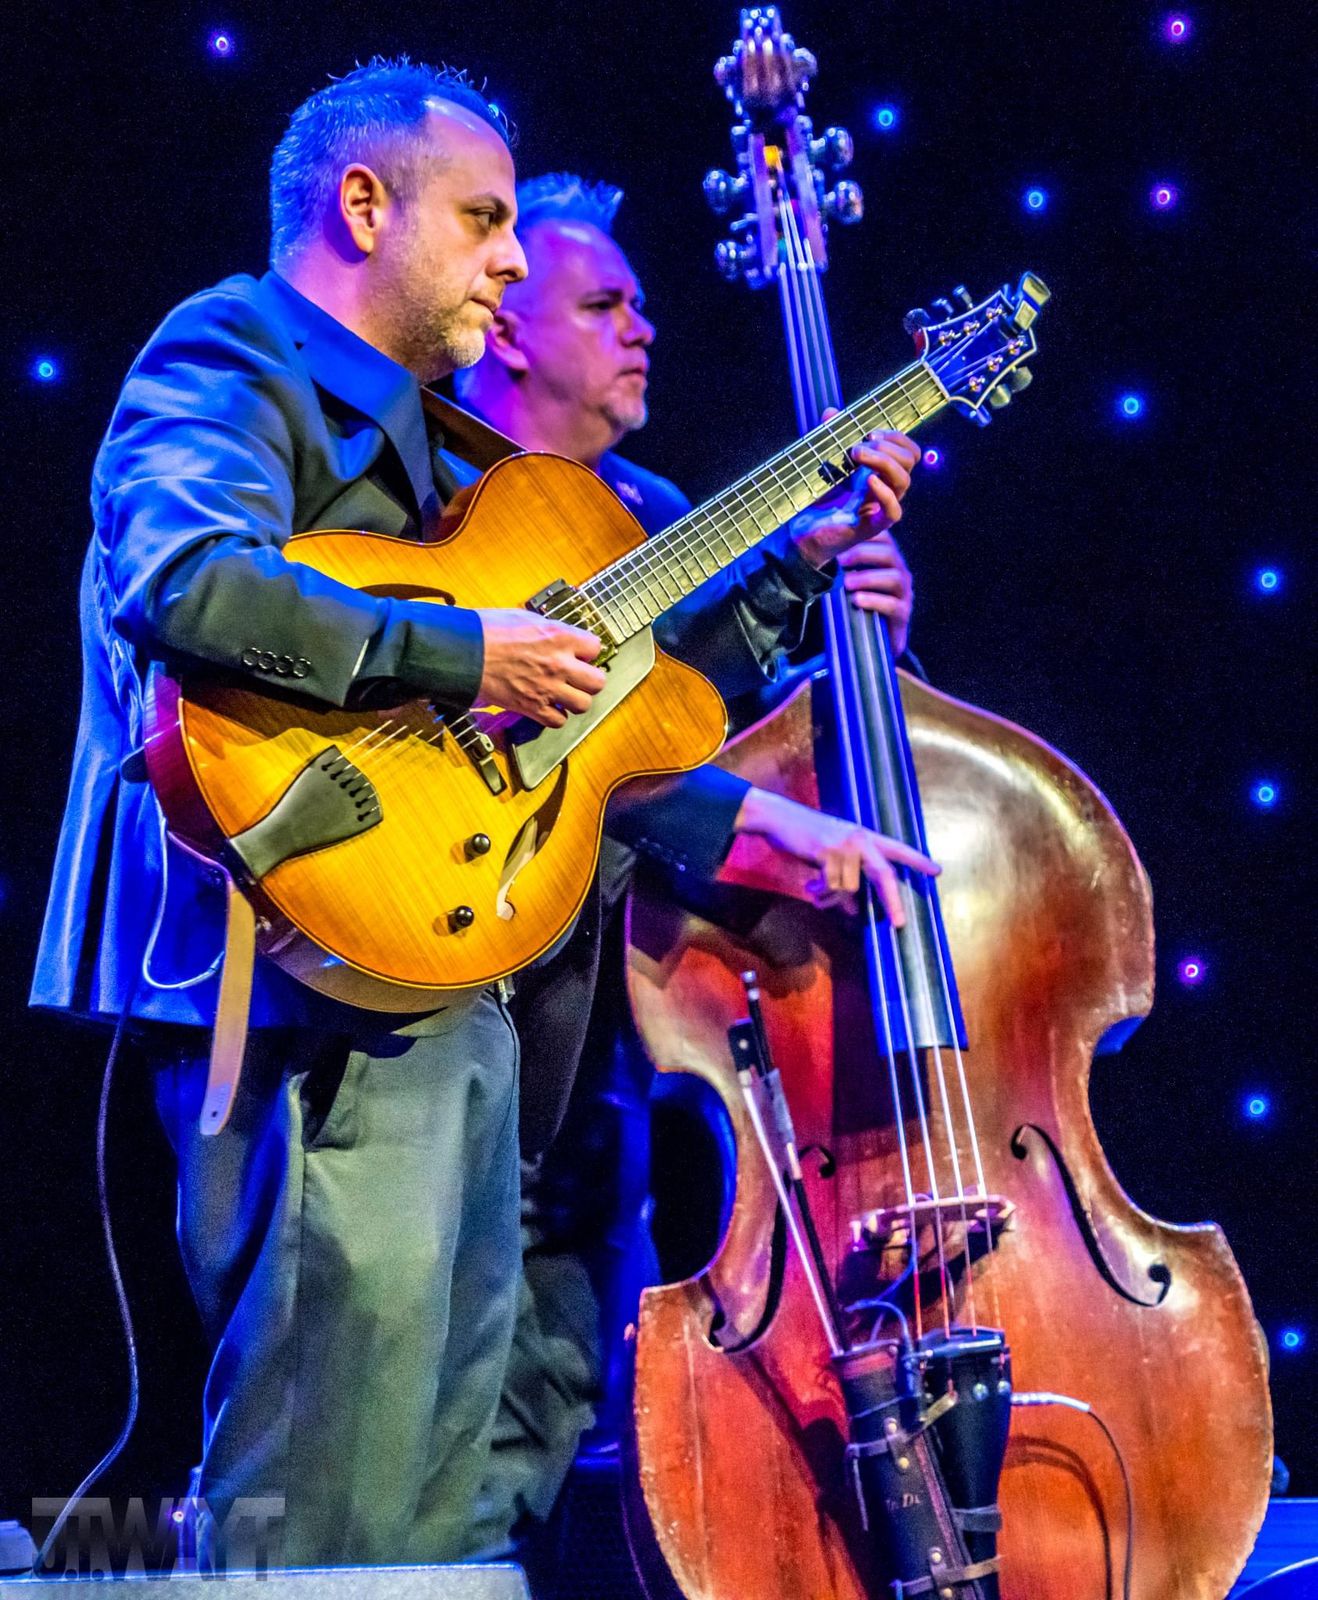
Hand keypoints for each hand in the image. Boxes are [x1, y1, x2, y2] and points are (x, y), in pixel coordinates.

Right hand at [475, 610, 605, 727]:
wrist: (465, 652)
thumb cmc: (487, 631)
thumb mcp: (525, 617)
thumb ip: (550, 631)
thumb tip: (559, 637)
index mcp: (560, 637)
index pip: (596, 648)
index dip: (588, 652)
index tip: (581, 654)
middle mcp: (559, 664)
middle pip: (597, 682)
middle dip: (589, 680)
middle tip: (579, 677)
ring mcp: (547, 688)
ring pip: (583, 704)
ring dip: (575, 700)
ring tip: (565, 694)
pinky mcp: (532, 707)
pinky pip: (558, 721)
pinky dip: (555, 716)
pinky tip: (549, 706)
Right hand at [734, 787, 938, 924]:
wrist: (778, 818)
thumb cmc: (805, 835)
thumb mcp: (831, 854)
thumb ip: (847, 876)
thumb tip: (853, 909)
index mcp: (864, 837)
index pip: (897, 849)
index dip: (917, 861)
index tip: (936, 871)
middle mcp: (859, 839)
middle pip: (884, 875)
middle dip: (892, 902)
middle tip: (898, 924)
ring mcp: (843, 846)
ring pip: (849, 888)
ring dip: (833, 897)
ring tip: (817, 891)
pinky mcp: (826, 853)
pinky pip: (831, 886)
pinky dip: (822, 893)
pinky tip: (811, 887)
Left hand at [791, 423, 920, 569]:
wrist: (802, 531)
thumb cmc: (817, 498)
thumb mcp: (824, 462)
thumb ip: (830, 437)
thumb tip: (831, 412)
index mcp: (880, 471)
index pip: (908, 451)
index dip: (896, 437)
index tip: (869, 432)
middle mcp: (885, 487)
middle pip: (910, 461)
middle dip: (889, 446)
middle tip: (860, 445)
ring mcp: (881, 507)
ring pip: (904, 481)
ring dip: (884, 461)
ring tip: (856, 454)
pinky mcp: (873, 526)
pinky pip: (894, 511)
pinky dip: (884, 493)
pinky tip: (868, 480)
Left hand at [837, 530, 913, 655]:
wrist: (867, 640)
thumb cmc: (854, 603)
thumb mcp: (847, 578)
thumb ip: (842, 561)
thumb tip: (816, 540)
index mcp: (887, 559)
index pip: (884, 538)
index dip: (867, 533)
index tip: (844, 535)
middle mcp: (899, 572)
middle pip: (889, 554)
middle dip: (863, 554)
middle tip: (840, 560)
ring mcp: (903, 593)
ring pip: (893, 578)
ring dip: (867, 578)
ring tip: (846, 583)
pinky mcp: (902, 614)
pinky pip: (893, 605)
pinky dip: (874, 601)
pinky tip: (857, 600)